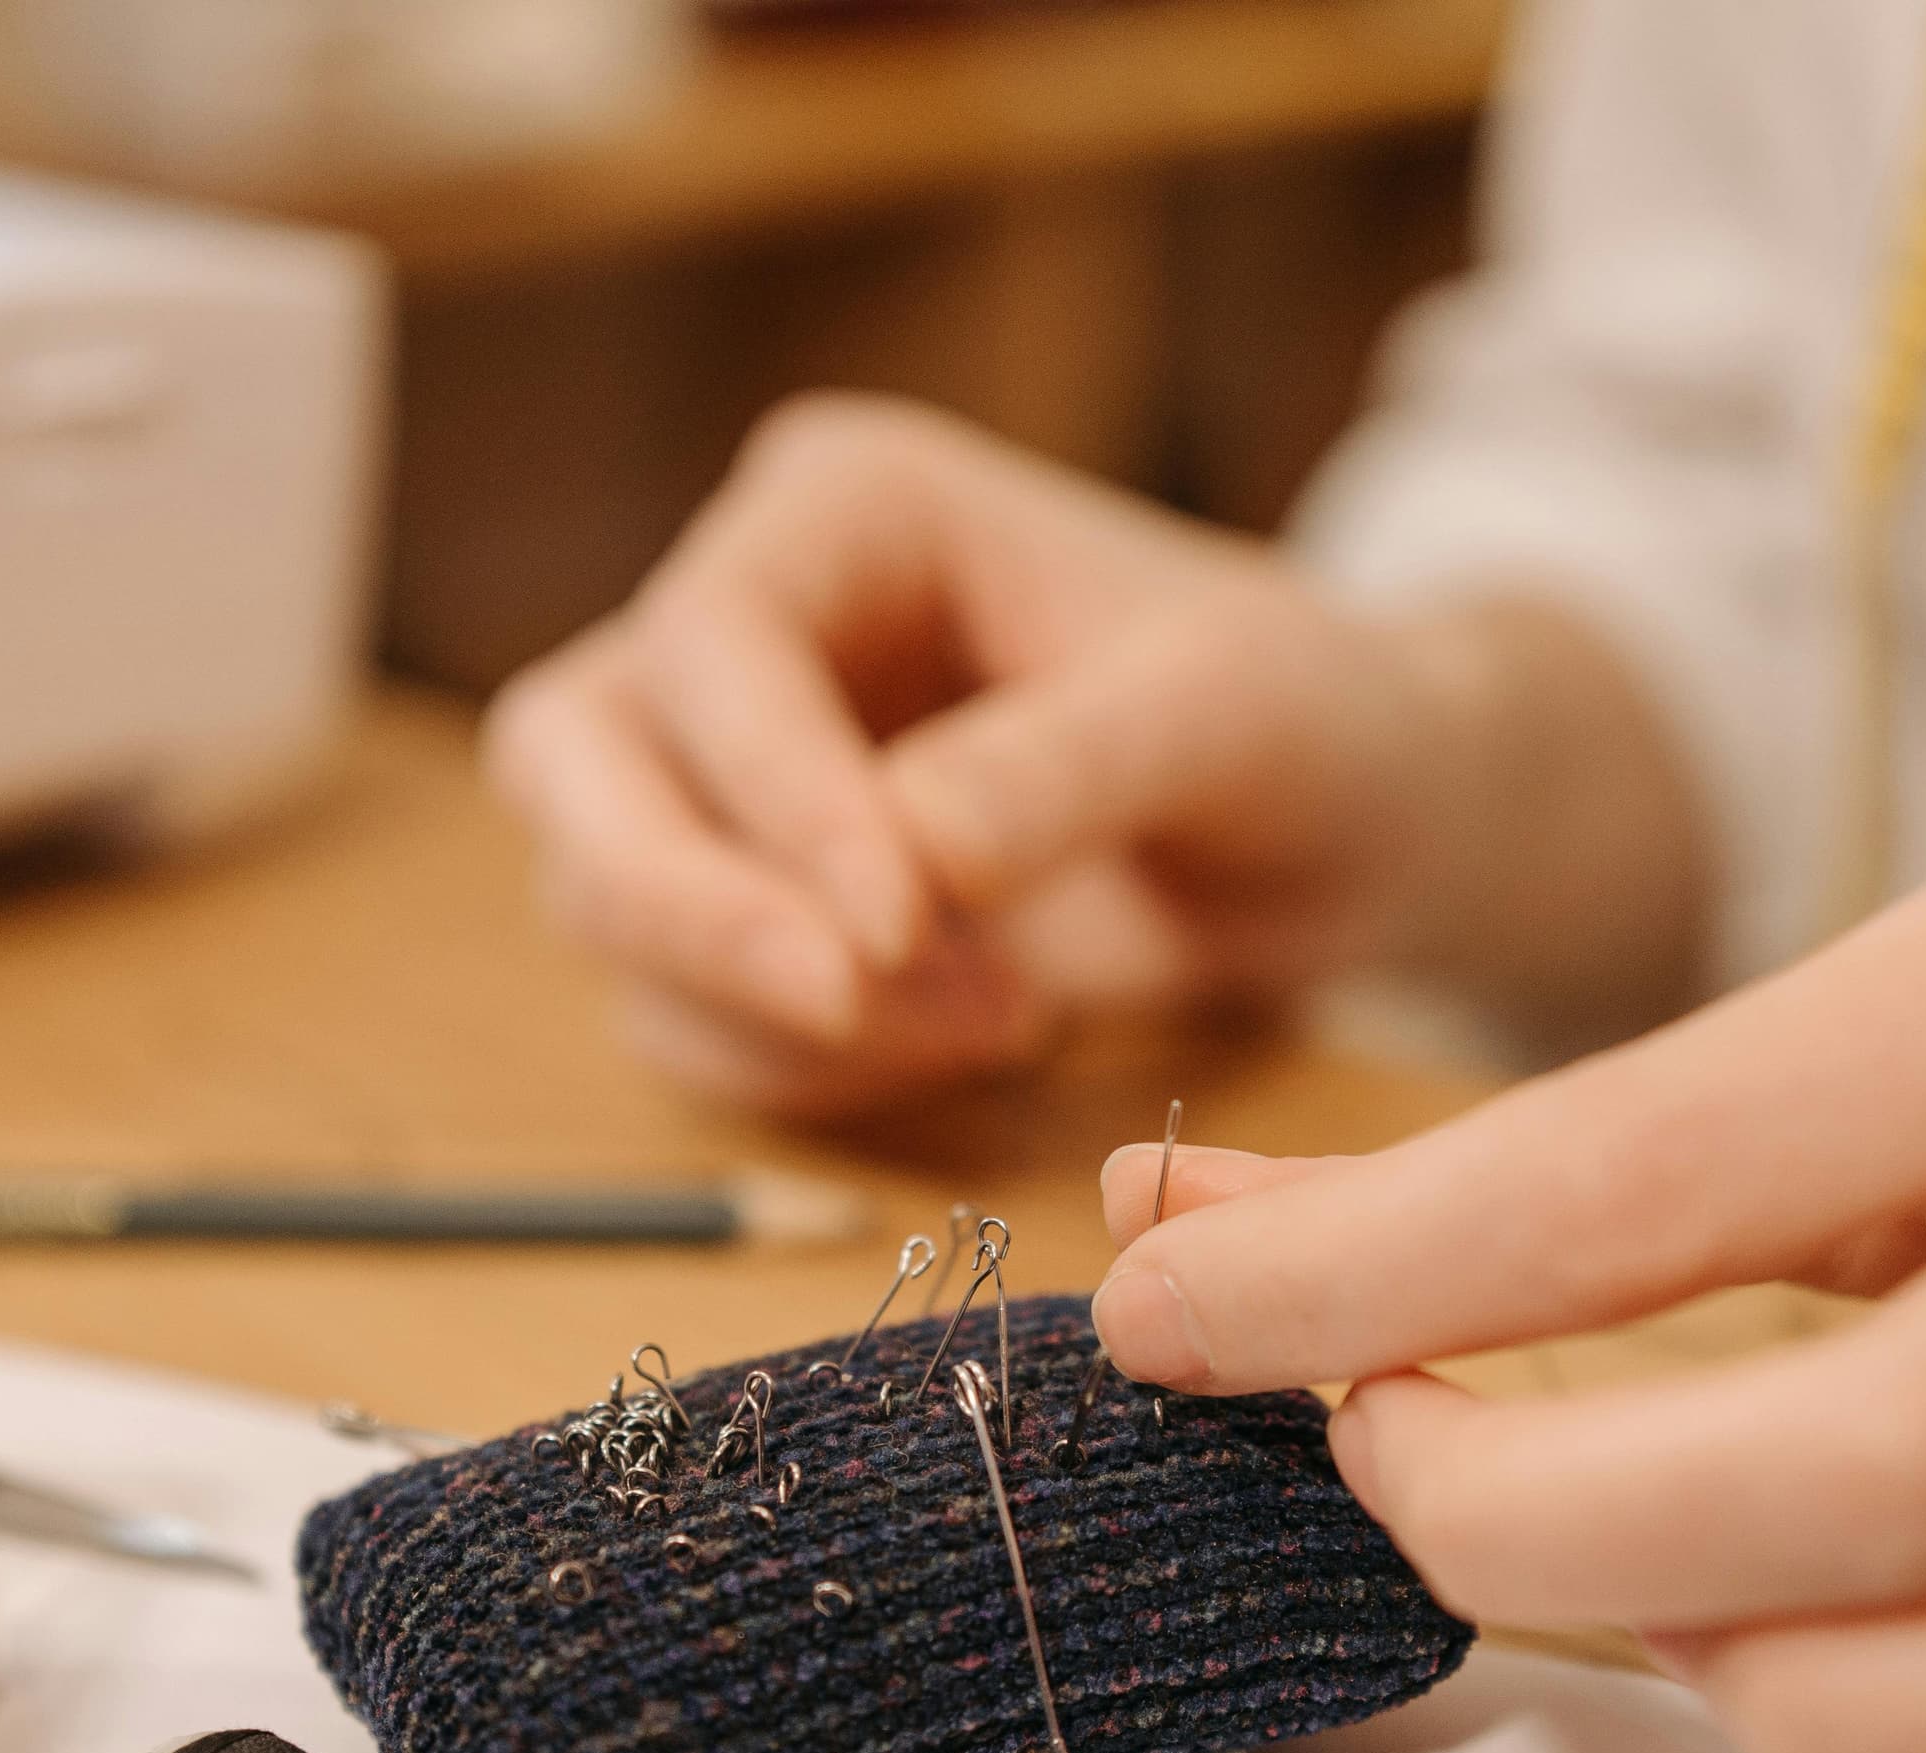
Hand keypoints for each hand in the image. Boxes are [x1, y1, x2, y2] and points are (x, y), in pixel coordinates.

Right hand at [483, 396, 1480, 1118]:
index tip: (898, 927)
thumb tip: (906, 862)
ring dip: (769, 1007)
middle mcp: (750, 623)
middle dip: (685, 904)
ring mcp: (726, 776)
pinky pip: (682, 1018)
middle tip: (842, 1005)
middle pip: (577, 759)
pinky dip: (797, 1071)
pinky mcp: (748, 915)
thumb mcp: (1229, 714)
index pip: (715, 639)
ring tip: (1008, 1018)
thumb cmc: (1300, 720)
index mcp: (846, 508)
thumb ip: (1063, 771)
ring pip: (603, 902)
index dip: (777, 793)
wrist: (1347, 829)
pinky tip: (976, 1042)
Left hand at [1090, 807, 1925, 1752]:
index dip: (1370, 1289)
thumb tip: (1177, 1241)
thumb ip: (1519, 1160)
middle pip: (1882, 1468)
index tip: (1177, 1333)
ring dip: (1810, 1709)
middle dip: (1555, 1536)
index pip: (1664, 1166)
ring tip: (1703, 1625)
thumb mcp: (1869, 1011)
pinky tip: (1905, 1725)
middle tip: (1420, 1504)